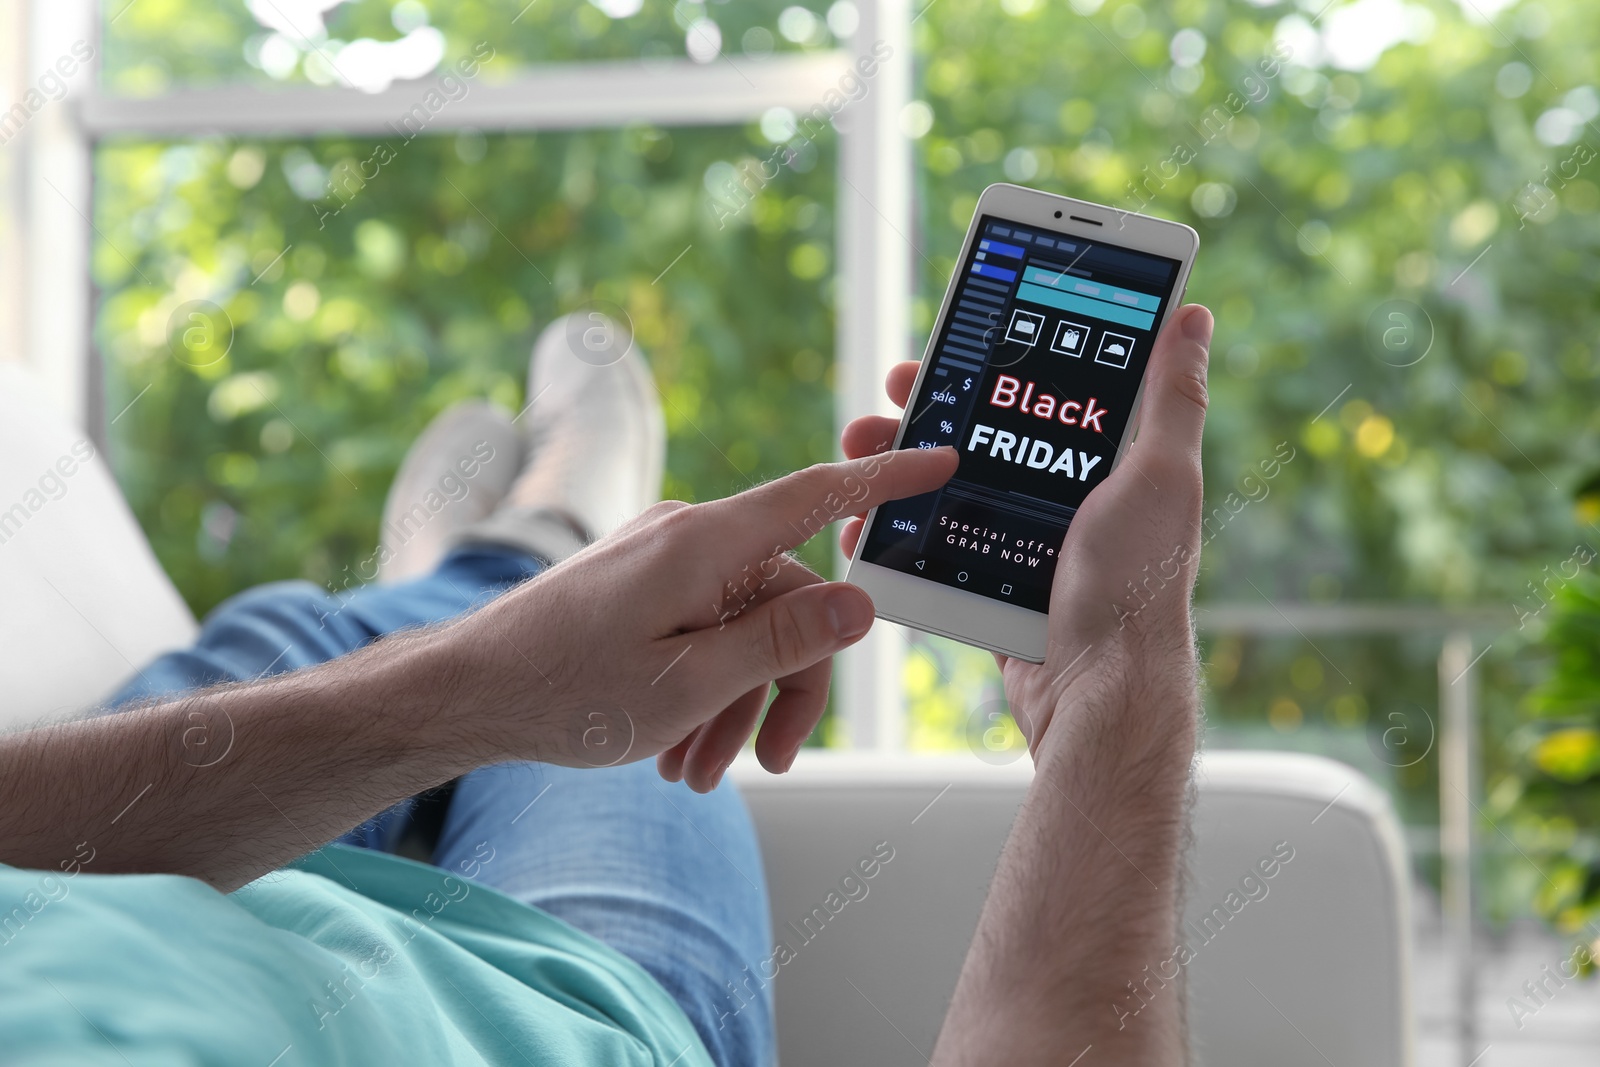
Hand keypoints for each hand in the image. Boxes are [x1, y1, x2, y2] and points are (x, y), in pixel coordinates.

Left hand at [448, 448, 958, 790]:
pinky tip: (677, 755)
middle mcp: (687, 537)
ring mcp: (661, 560)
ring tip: (699, 776)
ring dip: (737, 704)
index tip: (942, 461)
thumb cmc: (568, 694)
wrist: (467, 694)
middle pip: (786, 597)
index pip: (816, 495)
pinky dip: (704, 690)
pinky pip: (703, 628)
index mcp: (703, 543)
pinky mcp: (641, 586)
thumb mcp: (689, 683)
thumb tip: (862, 602)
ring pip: (743, 624)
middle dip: (785, 686)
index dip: (885, 480)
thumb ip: (782, 641)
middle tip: (769, 764)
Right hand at [840, 305, 1213, 758]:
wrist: (1095, 691)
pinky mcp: (992, 589)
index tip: (948, 341)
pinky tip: (864, 522)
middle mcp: (1065, 500)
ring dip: (897, 469)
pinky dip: (897, 534)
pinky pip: (936, 551)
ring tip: (857, 454)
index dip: (993, 361)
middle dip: (928, 413)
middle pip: (983, 437)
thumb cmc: (1136, 583)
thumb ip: (1171, 397)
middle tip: (889, 398)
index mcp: (1107, 466)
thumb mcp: (1161, 475)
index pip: (1042, 392)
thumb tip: (1191, 315)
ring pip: (949, 491)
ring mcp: (1025, 545)